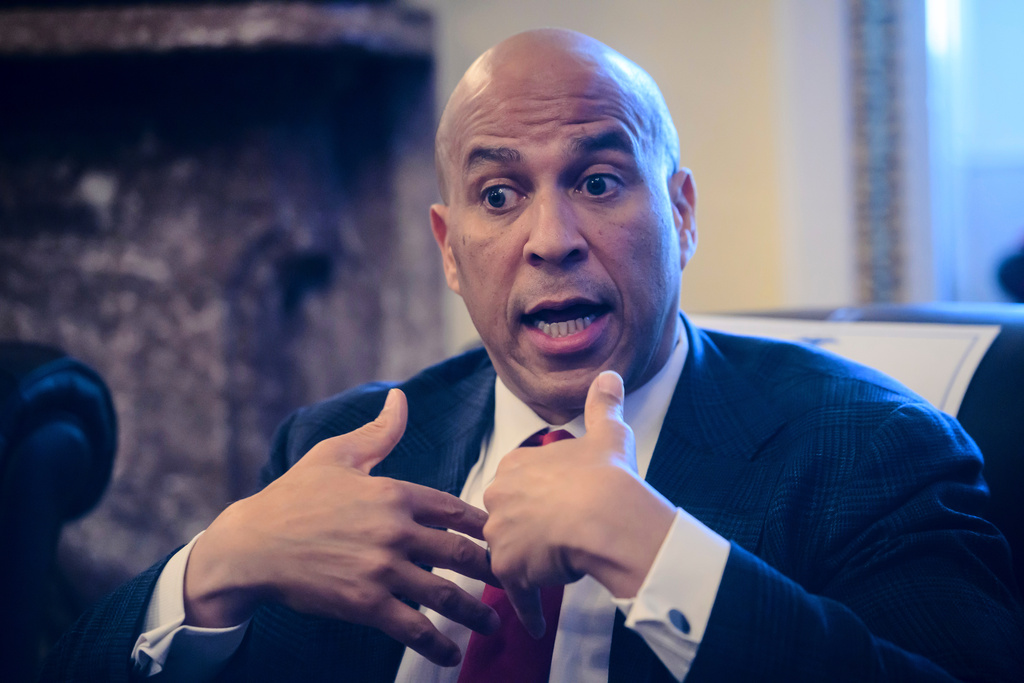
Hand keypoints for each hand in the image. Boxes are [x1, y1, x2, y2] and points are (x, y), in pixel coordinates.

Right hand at [184, 389, 498, 666]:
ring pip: (445, 594)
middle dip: (495, 570)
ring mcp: (382, 568)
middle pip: (462, 553)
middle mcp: (395, 530)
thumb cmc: (293, 496)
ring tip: (495, 626)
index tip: (504, 537)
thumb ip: (377, 432)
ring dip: (476, 613)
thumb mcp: (336, 454)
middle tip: (516, 583)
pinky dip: (437, 645)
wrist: (252, 545)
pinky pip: (413, 628)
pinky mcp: (365, 603)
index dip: (486, 526)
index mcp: (394, 492)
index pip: (456, 510)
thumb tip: (399, 397)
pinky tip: (452, 655)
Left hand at [482, 371, 675, 636]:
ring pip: (514, 557)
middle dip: (533, 534)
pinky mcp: (510, 570)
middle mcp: (498, 497)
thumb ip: (603, 405)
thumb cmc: (608, 476)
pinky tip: (537, 622)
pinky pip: (518, 594)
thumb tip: (609, 376)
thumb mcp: (607, 433)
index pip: (521, 490)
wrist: (608, 515)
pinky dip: (528, 609)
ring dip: (533, 566)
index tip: (565, 509)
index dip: (545, 502)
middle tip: (565, 539)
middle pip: (512, 523)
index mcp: (515, 465)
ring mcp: (501, 535)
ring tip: (565, 566)